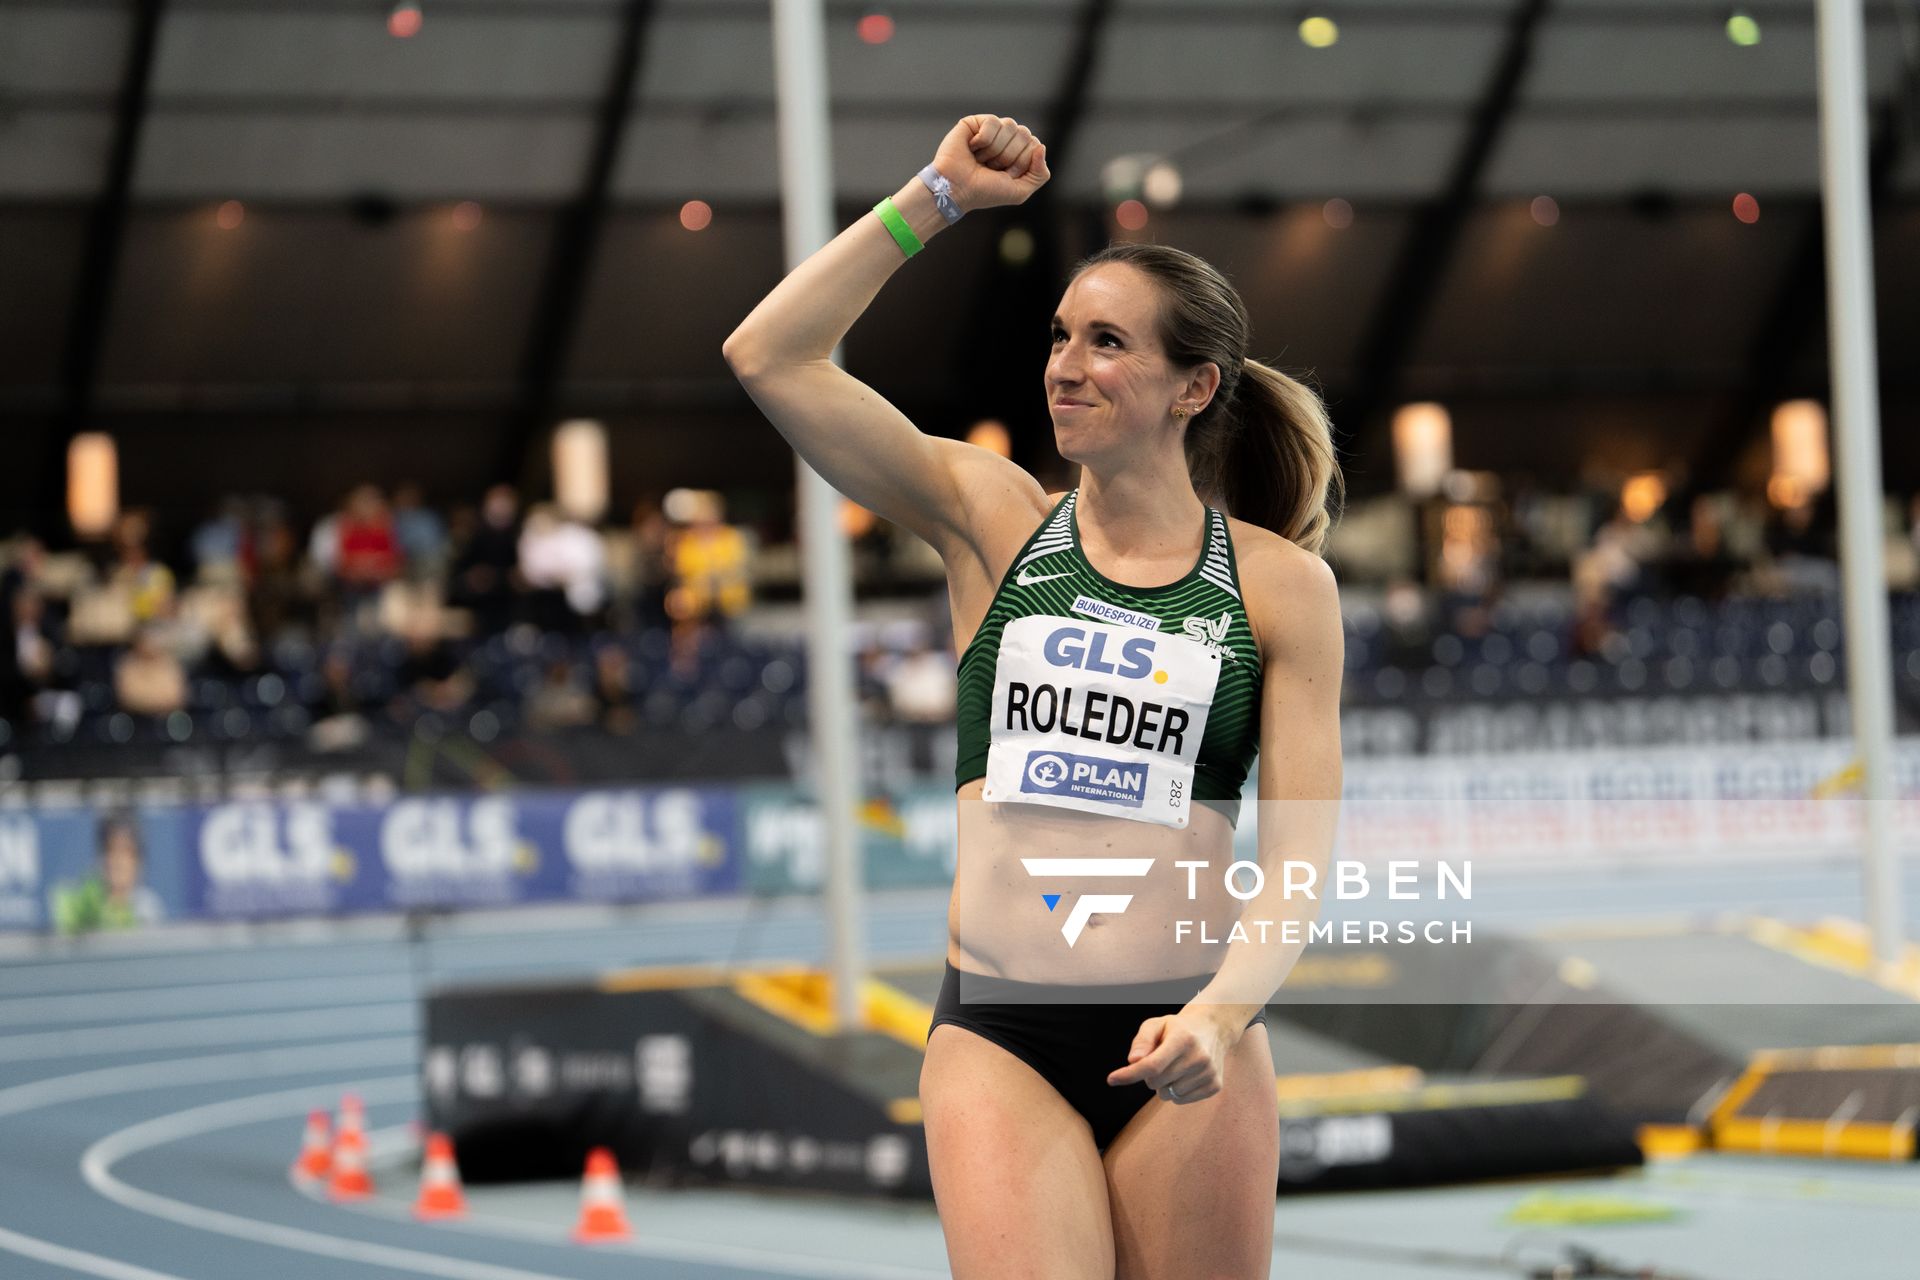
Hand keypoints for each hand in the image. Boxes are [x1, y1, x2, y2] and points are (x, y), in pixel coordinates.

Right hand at [932, 114, 1049, 213]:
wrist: (957, 190)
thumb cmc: (985, 192)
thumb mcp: (1020, 192)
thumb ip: (1040, 174)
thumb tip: (1041, 146)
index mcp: (1019, 152)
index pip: (1034, 146)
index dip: (1021, 163)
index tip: (1005, 175)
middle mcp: (1007, 138)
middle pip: (1024, 134)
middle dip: (1008, 156)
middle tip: (991, 168)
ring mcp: (992, 129)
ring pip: (1010, 126)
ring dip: (995, 150)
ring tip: (981, 159)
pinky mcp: (975, 122)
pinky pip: (992, 122)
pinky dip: (983, 140)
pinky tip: (972, 148)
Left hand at [1106, 1010, 1234, 1103]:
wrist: (1212, 1029)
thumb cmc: (1176, 1029)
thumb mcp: (1156, 1025)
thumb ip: (1142, 1041)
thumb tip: (1133, 1061)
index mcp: (1183, 1038)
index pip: (1152, 1064)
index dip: (1130, 1074)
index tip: (1111, 1079)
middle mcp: (1199, 1056)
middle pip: (1156, 1082)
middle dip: (1149, 1075)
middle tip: (1160, 1060)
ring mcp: (1209, 1072)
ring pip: (1168, 1094)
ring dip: (1164, 1084)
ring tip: (1175, 1066)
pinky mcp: (1215, 1085)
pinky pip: (1181, 1100)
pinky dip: (1177, 1091)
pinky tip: (1185, 1075)